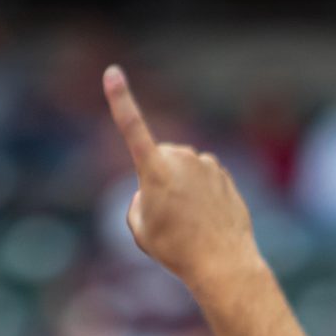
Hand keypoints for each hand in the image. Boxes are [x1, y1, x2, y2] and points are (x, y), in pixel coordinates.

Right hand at [103, 65, 259, 292]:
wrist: (223, 263)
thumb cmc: (176, 249)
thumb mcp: (140, 229)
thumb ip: (137, 202)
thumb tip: (151, 189)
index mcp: (155, 169)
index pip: (132, 127)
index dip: (120, 99)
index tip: (113, 73)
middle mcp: (181, 158)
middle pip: (158, 160)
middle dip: (157, 180)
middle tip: (166, 217)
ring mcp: (205, 163)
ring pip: (182, 169)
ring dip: (180, 189)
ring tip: (188, 223)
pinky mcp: (222, 172)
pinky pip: (202, 178)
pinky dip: (200, 194)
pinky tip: (206, 219)